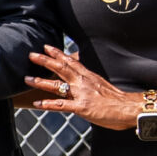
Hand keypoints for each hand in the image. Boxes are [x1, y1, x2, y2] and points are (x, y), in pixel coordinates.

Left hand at [24, 44, 145, 132]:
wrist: (129, 109)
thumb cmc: (118, 100)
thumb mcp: (103, 86)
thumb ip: (91, 83)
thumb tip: (84, 83)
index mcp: (89, 76)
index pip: (71, 61)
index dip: (58, 53)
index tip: (46, 47)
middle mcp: (83, 82)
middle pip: (61, 68)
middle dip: (45, 61)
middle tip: (31, 55)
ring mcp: (82, 94)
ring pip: (57, 85)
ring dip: (41, 81)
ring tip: (26, 78)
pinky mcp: (82, 107)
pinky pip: (61, 105)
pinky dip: (48, 104)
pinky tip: (37, 103)